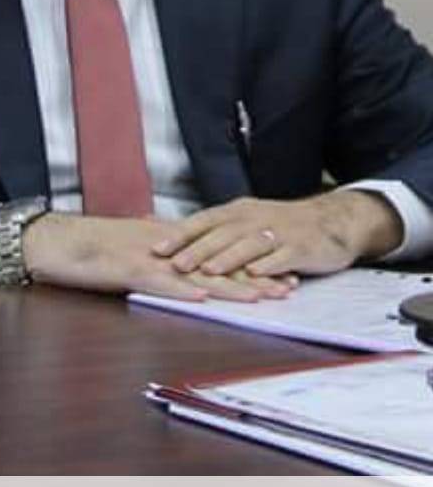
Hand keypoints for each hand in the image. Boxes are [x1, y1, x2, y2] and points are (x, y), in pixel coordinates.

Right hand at [22, 213, 295, 301]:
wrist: (53, 240)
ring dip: (231, 286)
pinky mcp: (126, 270)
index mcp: (166, 241)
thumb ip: (156, 252)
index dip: (250, 263)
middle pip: (216, 262)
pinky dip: (182, 291)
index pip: (216, 253)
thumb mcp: (130, 247)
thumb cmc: (87, 248)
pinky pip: (159, 282)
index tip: (281, 271)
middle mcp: (164, 246)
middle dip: (254, 276)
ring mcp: (146, 258)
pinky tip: (204, 298)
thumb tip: (178, 259)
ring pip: (197, 273)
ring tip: (263, 295)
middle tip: (290, 286)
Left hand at [150, 190, 403, 277]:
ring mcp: (279, 233)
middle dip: (198, 249)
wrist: (330, 221)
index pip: (204, 221)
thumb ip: (209, 228)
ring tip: (209, 271)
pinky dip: (269, 265)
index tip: (156, 249)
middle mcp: (255, 219)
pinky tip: (257, 274)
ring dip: (229, 258)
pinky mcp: (301, 248)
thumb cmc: (278, 225)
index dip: (180, 235)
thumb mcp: (244, 219)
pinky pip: (283, 256)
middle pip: (223, 234)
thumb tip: (161, 227)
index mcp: (238, 211)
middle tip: (176, 264)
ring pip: (250, 245)